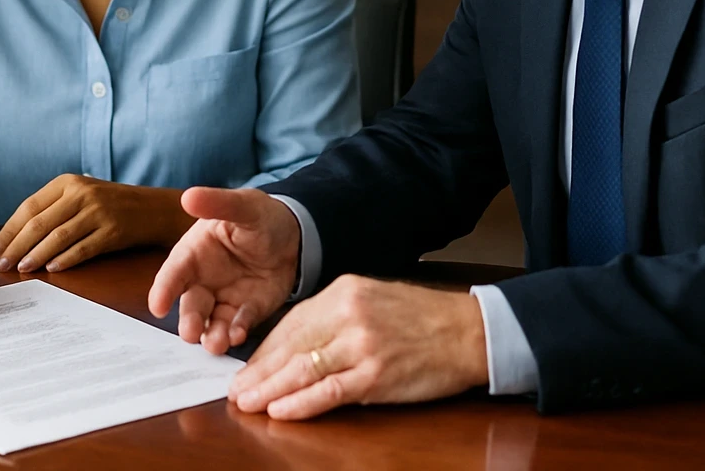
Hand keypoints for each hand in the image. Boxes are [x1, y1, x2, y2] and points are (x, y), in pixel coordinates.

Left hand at [0, 174, 189, 272]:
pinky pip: (82, 248)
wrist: (153, 208)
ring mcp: (99, 212)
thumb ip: (54, 207)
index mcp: (68, 182)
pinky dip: (64, 260)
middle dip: (16, 246)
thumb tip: (15, 236)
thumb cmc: (110, 205)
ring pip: (57, 237)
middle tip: (1, 264)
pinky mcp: (113, 231)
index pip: (29, 206)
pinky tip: (51, 268)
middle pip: (39, 223)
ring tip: (21, 269)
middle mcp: (82, 193)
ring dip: (35, 255)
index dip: (9, 230)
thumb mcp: (82, 194)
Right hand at [147, 187, 300, 354]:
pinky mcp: (247, 311)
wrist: (295, 234)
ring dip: (212, 335)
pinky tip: (238, 335)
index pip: (174, 273)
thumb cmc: (259, 216)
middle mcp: (204, 280)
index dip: (164, 289)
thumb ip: (217, 204)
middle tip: (191, 334)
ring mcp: (225, 299)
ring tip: (216, 344)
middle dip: (190, 321)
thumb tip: (188, 196)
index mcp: (195, 253)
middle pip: (191, 305)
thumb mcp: (242, 205)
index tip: (157, 306)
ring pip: (212, 322)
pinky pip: (239, 325)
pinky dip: (237, 332)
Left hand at [229, 275, 487, 419]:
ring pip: (303, 370)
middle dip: (258, 371)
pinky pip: (330, 391)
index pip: (291, 323)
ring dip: (270, 390)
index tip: (246, 368)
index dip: (264, 350)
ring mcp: (362, 345)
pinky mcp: (377, 375)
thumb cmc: (422, 318)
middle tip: (235, 390)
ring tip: (247, 403)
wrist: (469, 331)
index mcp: (344, 291)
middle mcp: (348, 314)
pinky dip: (301, 404)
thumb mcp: (372, 299)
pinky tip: (281, 411)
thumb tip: (295, 345)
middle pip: (290, 346)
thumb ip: (334, 317)